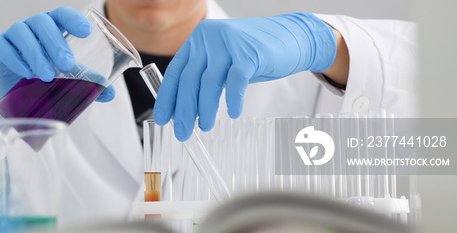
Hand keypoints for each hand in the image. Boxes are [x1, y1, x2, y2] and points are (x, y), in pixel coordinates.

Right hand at [0, 6, 115, 123]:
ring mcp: (11, 36)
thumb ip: (84, 81)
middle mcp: (31, 28)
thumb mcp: (62, 78)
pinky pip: (3, 47)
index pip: (61, 15)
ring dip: (37, 54)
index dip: (73, 19)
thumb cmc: (37, 79)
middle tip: (67, 64)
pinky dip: (16, 59)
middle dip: (56, 43)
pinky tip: (26, 73)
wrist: (4, 95)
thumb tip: (110, 93)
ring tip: (48, 76)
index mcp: (50, 30)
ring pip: (23, 33)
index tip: (86, 32)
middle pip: (42, 23)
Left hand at [153, 12, 336, 140]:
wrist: (293, 37)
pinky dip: (232, 100)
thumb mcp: (222, 61)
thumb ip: (204, 76)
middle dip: (184, 110)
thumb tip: (184, 107)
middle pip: (189, 80)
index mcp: (198, 39)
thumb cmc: (255, 54)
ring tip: (204, 126)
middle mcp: (209, 38)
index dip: (167, 97)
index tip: (162, 118)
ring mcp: (228, 43)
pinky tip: (232, 113)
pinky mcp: (249, 53)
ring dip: (205, 109)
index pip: (175, 71)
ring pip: (209, 83)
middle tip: (182, 132)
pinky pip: (235, 82)